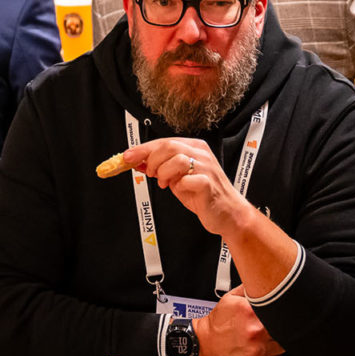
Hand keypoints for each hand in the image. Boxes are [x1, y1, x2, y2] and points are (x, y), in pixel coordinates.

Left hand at [121, 138, 250, 239]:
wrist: (227, 213)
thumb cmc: (203, 194)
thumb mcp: (178, 177)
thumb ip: (160, 167)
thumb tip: (136, 161)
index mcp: (194, 147)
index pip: (163, 141)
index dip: (143, 149)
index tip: (127, 157)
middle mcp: (201, 154)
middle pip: (169, 146)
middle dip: (153, 161)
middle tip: (152, 174)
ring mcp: (207, 168)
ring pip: (178, 159)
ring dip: (165, 173)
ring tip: (166, 183)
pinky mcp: (208, 184)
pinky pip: (188, 180)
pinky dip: (179, 186)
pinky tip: (181, 190)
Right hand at [192, 288, 284, 355]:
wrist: (202, 345)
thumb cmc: (216, 324)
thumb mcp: (229, 299)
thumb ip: (248, 289)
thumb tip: (262, 280)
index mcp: (250, 313)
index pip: (279, 310)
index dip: (281, 311)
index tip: (278, 312)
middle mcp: (256, 332)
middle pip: (283, 328)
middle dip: (277, 326)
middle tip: (269, 325)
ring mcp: (257, 351)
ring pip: (283, 346)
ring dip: (276, 342)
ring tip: (265, 338)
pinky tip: (264, 350)